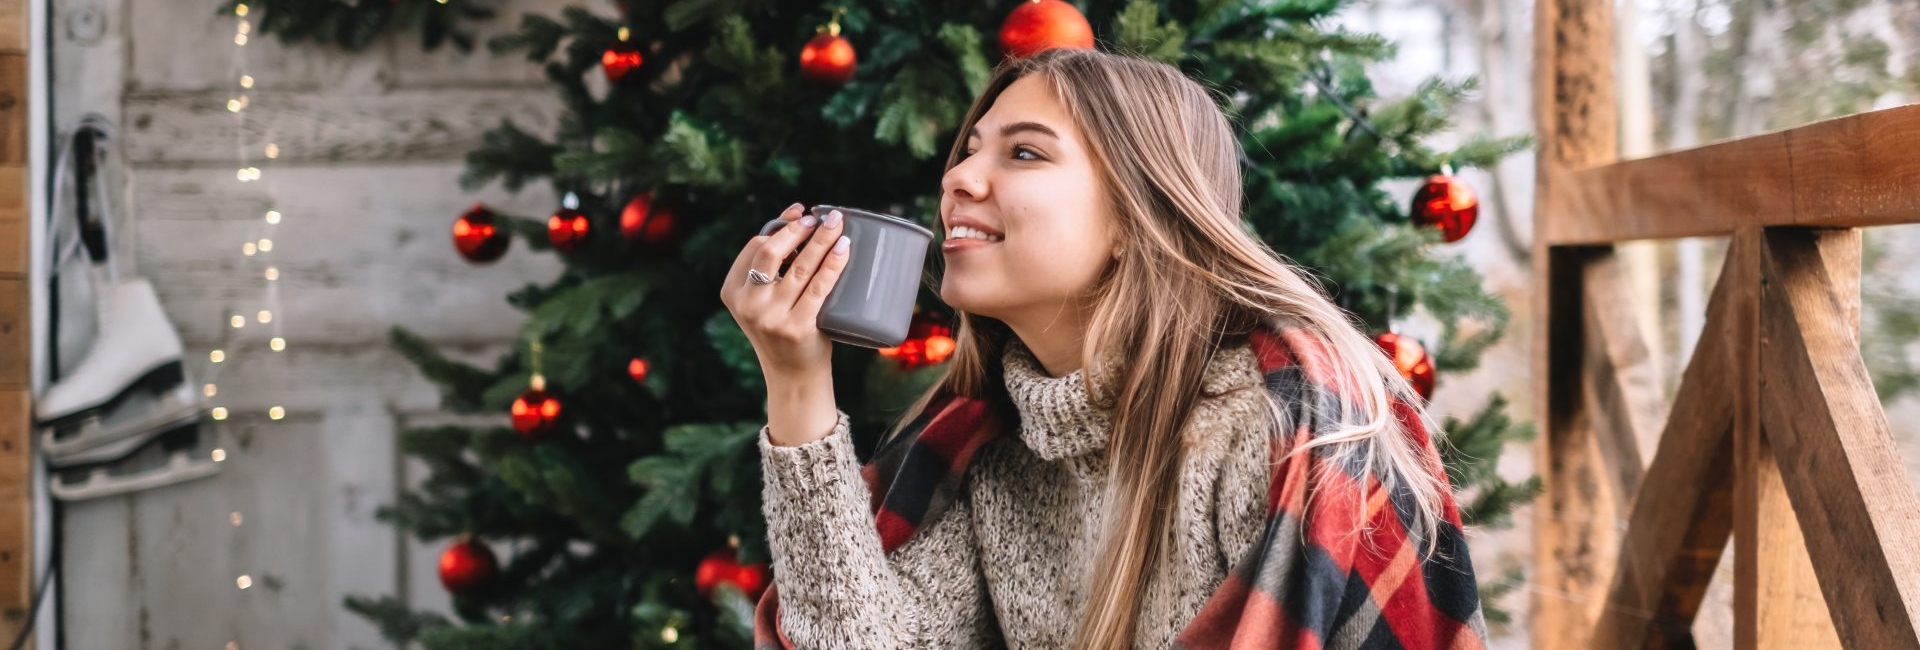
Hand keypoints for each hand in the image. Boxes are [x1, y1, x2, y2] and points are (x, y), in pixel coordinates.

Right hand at [720, 202, 851, 378]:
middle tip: (820, 219)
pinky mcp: (796, 327)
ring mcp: (771, 317)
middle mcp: (747, 304)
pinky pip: (818, 287)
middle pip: (770, 252)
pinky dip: (832, 264)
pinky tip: (843, 248)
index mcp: (732, 291)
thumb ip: (773, 267)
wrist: (793, 376)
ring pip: (798, 267)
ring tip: (836, 223)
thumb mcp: (765, 300)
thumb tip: (800, 217)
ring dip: (820, 240)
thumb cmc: (784, 328)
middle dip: (797, 229)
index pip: (755, 247)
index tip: (801, 214)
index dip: (781, 226)